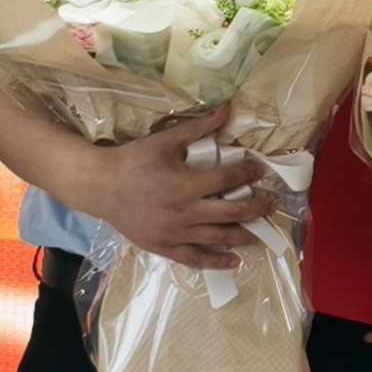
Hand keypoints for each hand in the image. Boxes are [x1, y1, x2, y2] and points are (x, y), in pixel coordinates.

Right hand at [81, 103, 272, 269]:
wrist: (100, 186)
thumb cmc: (133, 160)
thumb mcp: (165, 140)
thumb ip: (198, 128)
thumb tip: (226, 110)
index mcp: (187, 184)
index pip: (229, 180)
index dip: (248, 174)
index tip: (259, 170)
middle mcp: (186, 212)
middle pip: (232, 212)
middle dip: (256, 207)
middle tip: (271, 203)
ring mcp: (176, 233)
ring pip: (219, 237)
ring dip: (244, 233)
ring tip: (261, 230)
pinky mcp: (164, 247)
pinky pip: (195, 258)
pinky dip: (216, 261)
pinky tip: (234, 260)